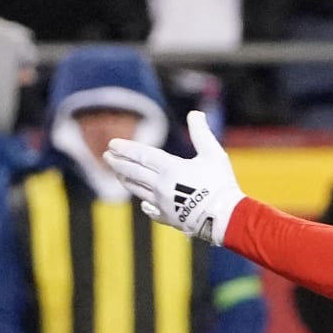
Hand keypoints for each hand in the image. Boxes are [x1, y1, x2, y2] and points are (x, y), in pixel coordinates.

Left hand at [103, 111, 244, 244]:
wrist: (226, 218)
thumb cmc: (221, 185)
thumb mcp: (213, 154)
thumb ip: (201, 133)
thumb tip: (195, 114)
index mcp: (170, 168)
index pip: (141, 155)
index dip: (125, 148)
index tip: (112, 144)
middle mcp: (161, 186)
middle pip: (134, 173)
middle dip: (118, 163)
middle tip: (106, 156)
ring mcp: (163, 203)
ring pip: (138, 190)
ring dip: (126, 181)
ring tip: (118, 174)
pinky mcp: (169, 218)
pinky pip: (151, 209)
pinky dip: (146, 203)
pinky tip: (144, 202)